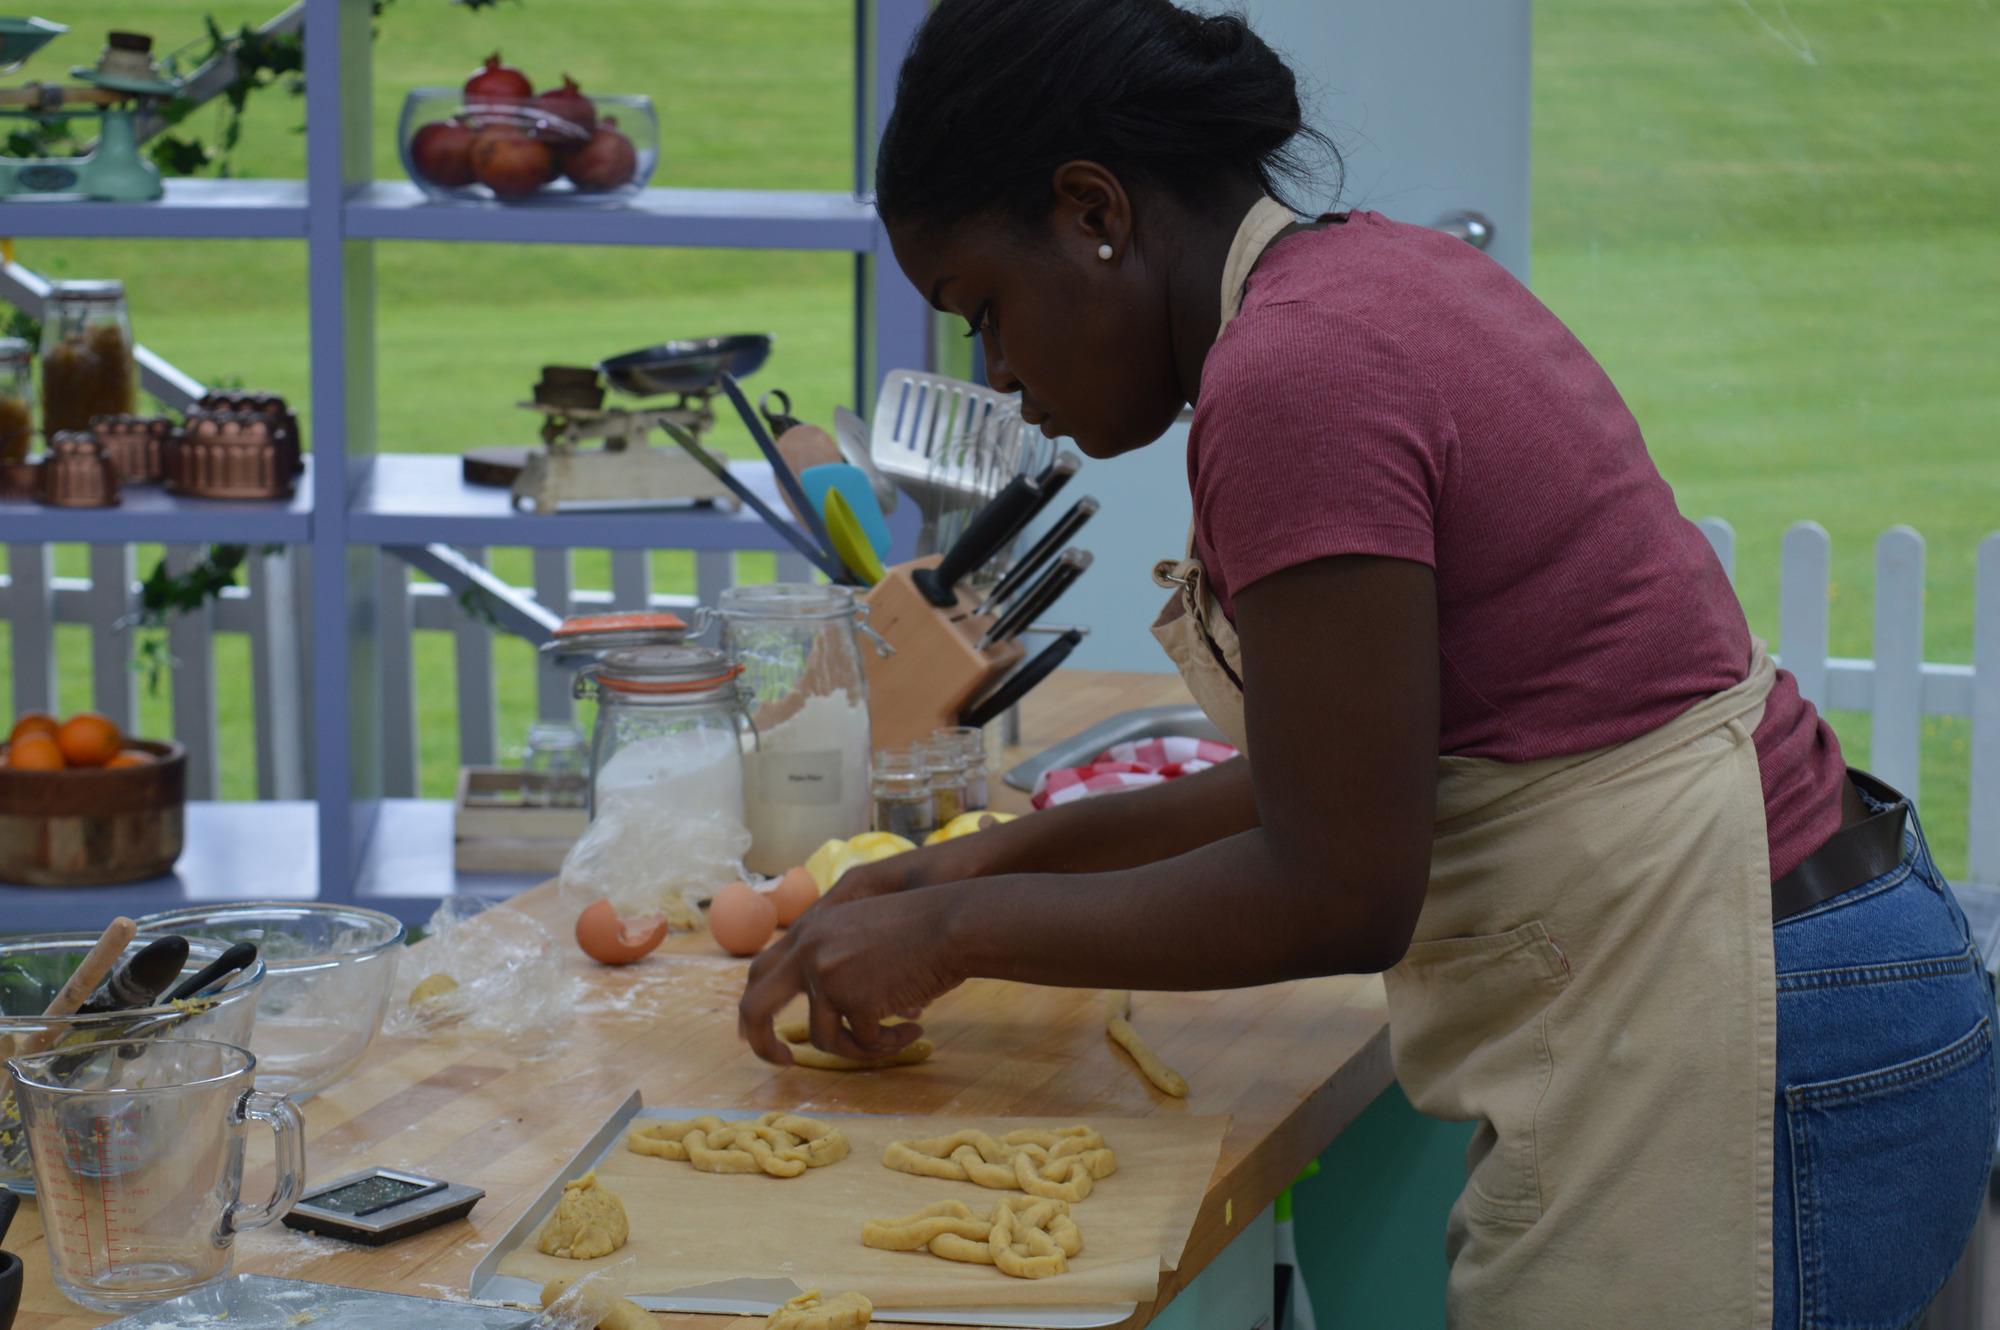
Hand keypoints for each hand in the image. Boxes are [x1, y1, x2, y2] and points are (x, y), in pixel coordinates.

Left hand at [738, 887, 965, 1066]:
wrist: (952, 925)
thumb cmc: (923, 930)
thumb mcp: (863, 932)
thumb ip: (837, 961)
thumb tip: (833, 1016)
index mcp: (809, 931)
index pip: (760, 970)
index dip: (755, 1003)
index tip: (761, 1031)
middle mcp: (809, 952)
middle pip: (756, 1005)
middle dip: (761, 1042)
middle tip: (782, 1062)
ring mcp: (828, 976)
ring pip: (825, 1039)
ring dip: (860, 1049)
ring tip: (896, 1040)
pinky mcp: (854, 1000)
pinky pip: (865, 1043)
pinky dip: (889, 1045)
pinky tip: (916, 1030)